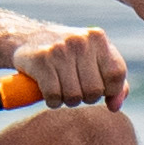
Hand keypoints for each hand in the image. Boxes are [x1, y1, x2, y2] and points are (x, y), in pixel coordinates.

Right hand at [12, 26, 129, 107]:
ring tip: (62, 89)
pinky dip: (53, 102)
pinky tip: (49, 93)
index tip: (99, 90)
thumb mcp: (93, 58)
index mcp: (97, 37)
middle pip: (94, 90)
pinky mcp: (41, 61)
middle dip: (86, 97)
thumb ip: (112, 81)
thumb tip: (115, 106)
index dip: (110, 90)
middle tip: (76, 89)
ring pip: (74, 96)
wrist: (27, 39)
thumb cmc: (67, 54)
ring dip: (67, 101)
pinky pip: (54, 96)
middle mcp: (80, 41)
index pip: (116, 74)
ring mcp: (60, 50)